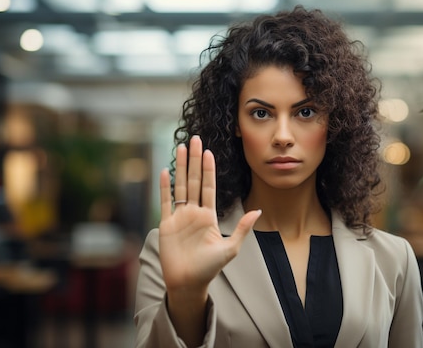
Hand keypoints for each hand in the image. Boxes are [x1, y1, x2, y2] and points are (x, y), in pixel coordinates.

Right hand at [158, 135, 260, 293]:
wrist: (188, 283)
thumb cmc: (210, 268)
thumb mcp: (230, 248)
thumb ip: (242, 228)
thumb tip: (257, 210)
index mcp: (209, 216)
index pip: (209, 186)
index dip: (208, 169)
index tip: (209, 152)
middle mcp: (194, 213)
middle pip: (193, 180)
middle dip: (194, 160)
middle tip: (194, 139)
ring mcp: (179, 217)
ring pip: (179, 186)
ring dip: (179, 167)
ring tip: (180, 147)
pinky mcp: (166, 225)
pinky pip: (165, 202)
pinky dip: (165, 187)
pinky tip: (165, 171)